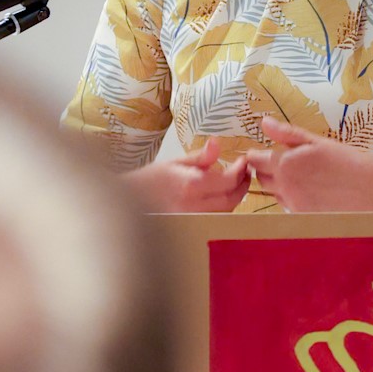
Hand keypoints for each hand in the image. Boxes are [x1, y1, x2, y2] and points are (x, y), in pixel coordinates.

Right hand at [127, 138, 249, 212]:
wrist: (128, 202)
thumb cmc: (151, 179)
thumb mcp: (176, 161)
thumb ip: (201, 157)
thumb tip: (217, 143)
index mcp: (190, 185)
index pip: (227, 181)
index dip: (240, 172)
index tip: (243, 162)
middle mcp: (193, 206)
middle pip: (230, 200)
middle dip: (242, 186)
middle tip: (245, 173)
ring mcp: (192, 220)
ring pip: (224, 212)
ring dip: (234, 197)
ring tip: (235, 182)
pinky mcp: (190, 228)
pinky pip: (214, 219)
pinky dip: (222, 207)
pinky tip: (220, 196)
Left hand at [244, 116, 372, 211]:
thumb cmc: (348, 162)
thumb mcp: (318, 142)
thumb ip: (287, 133)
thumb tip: (264, 122)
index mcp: (285, 164)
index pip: (255, 160)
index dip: (258, 155)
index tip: (264, 151)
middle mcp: (284, 187)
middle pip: (261, 178)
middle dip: (267, 170)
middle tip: (286, 162)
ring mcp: (292, 205)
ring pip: (274, 193)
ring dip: (279, 185)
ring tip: (303, 176)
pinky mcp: (301, 219)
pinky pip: (287, 206)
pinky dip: (292, 198)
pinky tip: (311, 191)